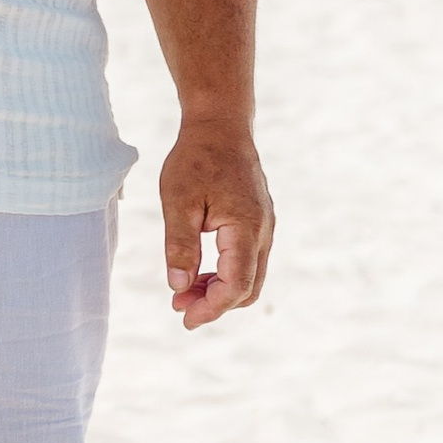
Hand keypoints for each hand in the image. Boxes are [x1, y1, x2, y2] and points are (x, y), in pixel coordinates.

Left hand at [160, 112, 272, 327]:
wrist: (220, 124)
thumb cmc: (196, 158)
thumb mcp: (178, 201)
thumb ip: (180, 245)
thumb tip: (178, 287)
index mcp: (246, 227)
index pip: (236, 285)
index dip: (212, 307)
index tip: (184, 318)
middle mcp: (263, 231)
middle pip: (248, 287)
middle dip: (215, 304)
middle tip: (179, 307)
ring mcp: (264, 226)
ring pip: (249, 275)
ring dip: (220, 290)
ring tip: (183, 292)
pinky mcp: (257, 221)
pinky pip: (247, 259)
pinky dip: (225, 273)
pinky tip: (198, 272)